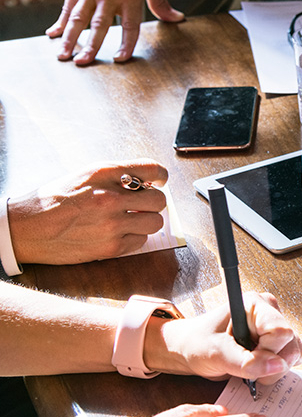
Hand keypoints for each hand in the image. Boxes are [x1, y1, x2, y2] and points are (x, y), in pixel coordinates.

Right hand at [7, 160, 168, 264]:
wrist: (26, 228)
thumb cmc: (53, 200)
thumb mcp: (84, 176)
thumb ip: (116, 176)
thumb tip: (147, 180)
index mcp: (104, 173)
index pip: (152, 169)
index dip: (160, 176)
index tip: (157, 182)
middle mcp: (110, 197)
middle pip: (159, 200)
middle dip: (153, 203)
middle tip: (141, 205)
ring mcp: (111, 224)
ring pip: (155, 222)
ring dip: (146, 221)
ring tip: (129, 220)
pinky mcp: (110, 247)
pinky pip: (140, 242)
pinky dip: (133, 238)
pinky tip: (116, 233)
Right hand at [46, 0, 183, 64]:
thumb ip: (161, 2)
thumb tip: (177, 19)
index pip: (129, 26)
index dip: (125, 44)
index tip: (120, 59)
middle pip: (99, 26)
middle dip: (91, 46)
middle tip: (84, 64)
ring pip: (78, 19)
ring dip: (70, 38)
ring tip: (63, 56)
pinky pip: (68, 8)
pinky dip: (61, 22)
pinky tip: (53, 34)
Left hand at [150, 292, 301, 382]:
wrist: (189, 349)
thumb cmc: (197, 343)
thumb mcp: (216, 354)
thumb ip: (247, 362)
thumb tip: (278, 366)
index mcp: (256, 305)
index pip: (281, 331)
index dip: (268, 351)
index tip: (246, 357)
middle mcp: (270, 313)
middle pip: (291, 344)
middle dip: (270, 364)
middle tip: (245, 365)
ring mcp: (276, 327)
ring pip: (294, 354)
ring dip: (272, 370)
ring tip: (248, 366)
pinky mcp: (278, 342)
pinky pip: (291, 359)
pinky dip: (274, 370)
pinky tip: (256, 367)